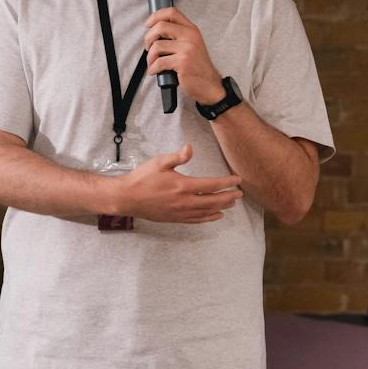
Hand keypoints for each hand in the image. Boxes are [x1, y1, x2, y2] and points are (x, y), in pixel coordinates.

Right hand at [117, 145, 241, 223]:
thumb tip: (190, 148)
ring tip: (232, 203)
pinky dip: (209, 218)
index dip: (227, 183)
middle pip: (213, 200)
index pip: (212, 184)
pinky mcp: (175, 219)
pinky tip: (216, 215)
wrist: (127, 198)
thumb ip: (177, 157)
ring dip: (221, 207)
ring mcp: (180, 212)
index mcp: (183, 186)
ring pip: (207, 211)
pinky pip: (197, 220)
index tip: (237, 181)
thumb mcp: (159, 162)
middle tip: (240, 193)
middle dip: (228, 196)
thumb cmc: (142, 178)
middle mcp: (185, 201)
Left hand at [144, 8, 224, 104]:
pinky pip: (159, 62)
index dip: (156, 16)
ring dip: (150, 57)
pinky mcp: (182, 62)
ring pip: (157, 46)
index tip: (148, 24)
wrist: (209, 85)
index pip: (172, 12)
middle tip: (148, 48)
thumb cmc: (198, 67)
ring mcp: (187, 49)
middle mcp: (190, 36)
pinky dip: (153, 68)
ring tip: (153, 63)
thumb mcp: (192, 45)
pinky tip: (155, 71)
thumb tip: (155, 32)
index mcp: (192, 30)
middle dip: (148, 38)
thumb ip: (178, 36)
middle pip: (160, 26)